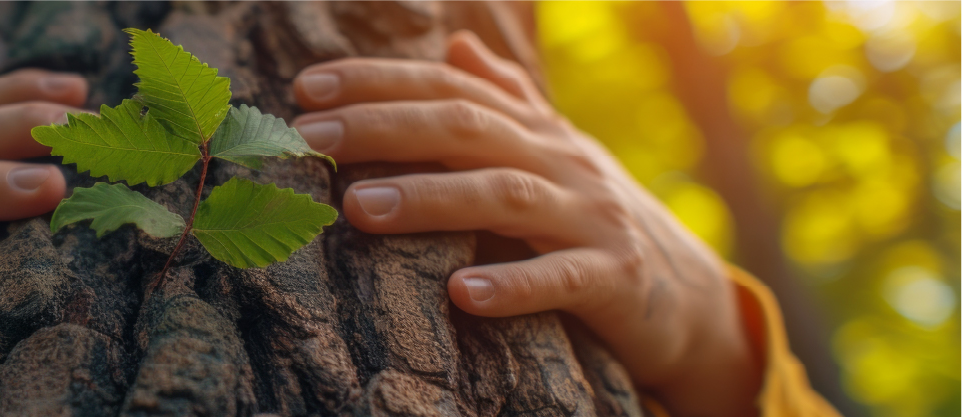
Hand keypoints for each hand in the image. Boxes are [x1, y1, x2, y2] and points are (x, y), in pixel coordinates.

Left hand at [292, 32, 759, 415]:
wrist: (689, 297)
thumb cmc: (594, 218)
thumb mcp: (551, 153)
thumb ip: (505, 100)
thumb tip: (456, 44)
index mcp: (535, 129)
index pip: (449, 88)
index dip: (378, 82)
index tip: (305, 89)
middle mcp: (561, 161)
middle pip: (465, 128)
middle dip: (384, 128)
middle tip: (311, 140)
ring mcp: (591, 217)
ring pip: (504, 196)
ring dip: (428, 198)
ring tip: (357, 208)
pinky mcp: (615, 279)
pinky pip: (562, 278)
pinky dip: (512, 285)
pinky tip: (460, 293)